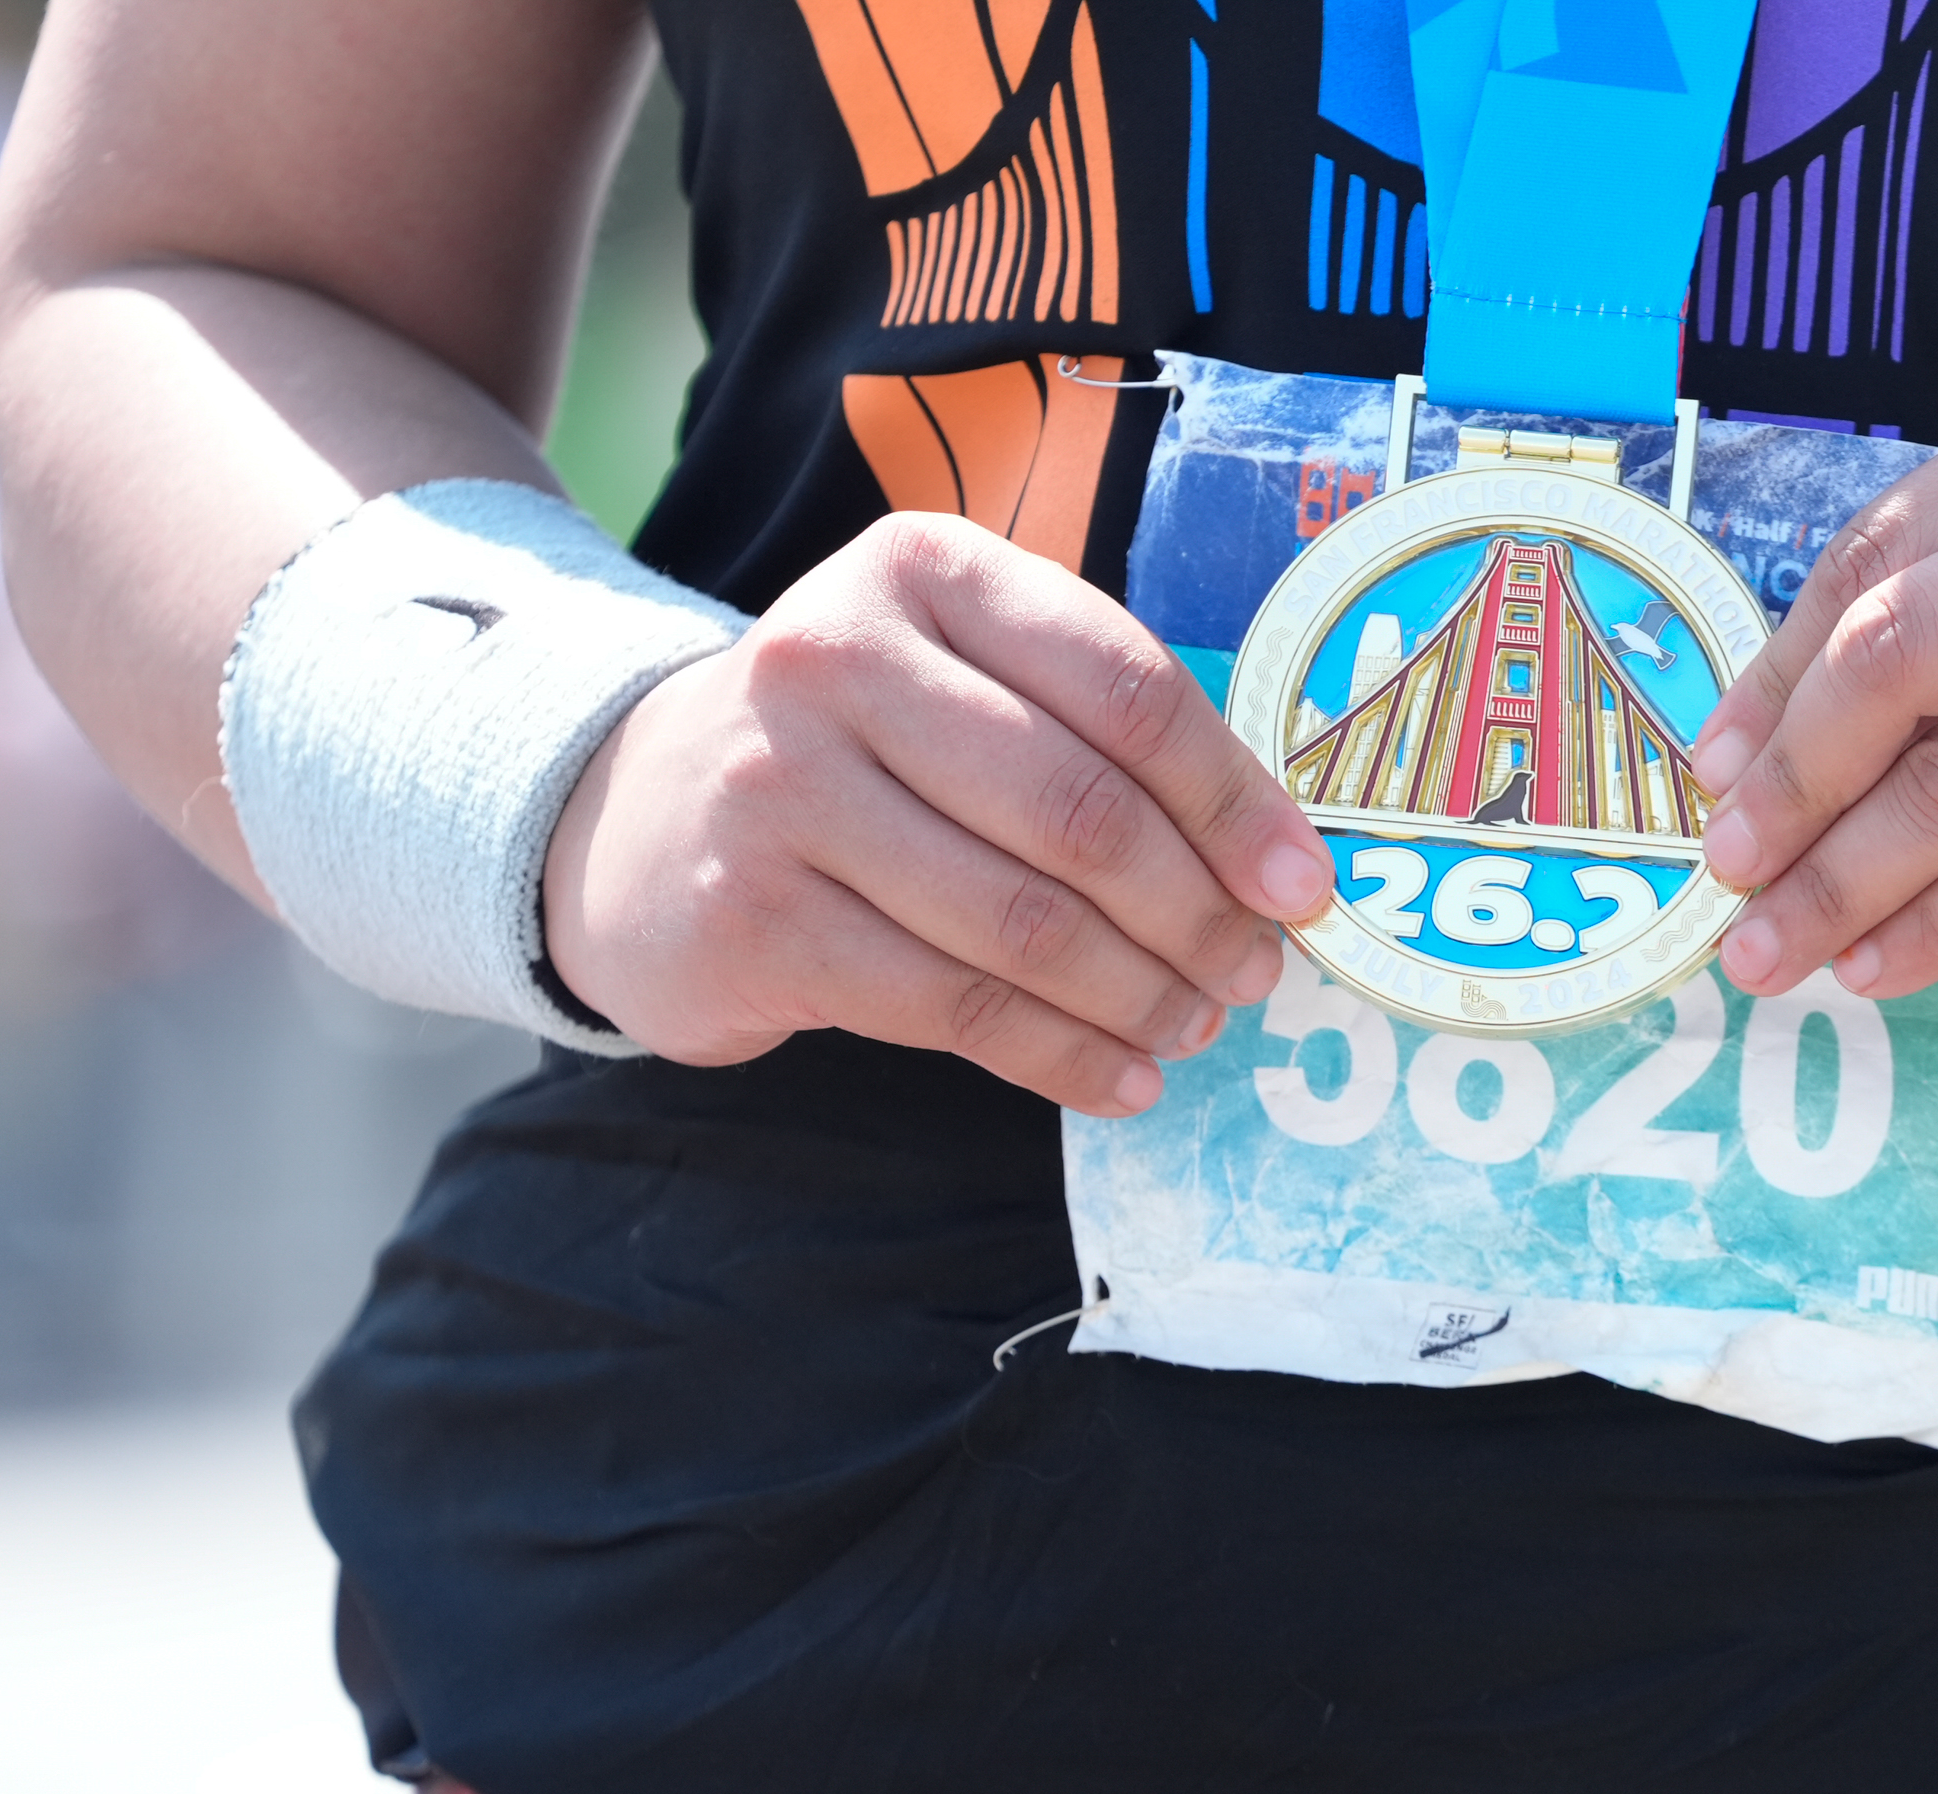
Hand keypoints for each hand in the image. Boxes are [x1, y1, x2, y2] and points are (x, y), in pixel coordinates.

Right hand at [541, 513, 1334, 1114]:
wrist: (636, 818)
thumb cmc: (860, 748)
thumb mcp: (960, 676)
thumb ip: (1095, 729)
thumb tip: (1273, 863)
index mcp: (926, 571)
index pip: (1123, 688)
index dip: (1230, 799)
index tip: (1300, 883)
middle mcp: (838, 660)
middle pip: (1078, 812)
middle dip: (1194, 912)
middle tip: (1253, 971)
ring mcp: (782, 790)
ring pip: (1022, 923)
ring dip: (1138, 994)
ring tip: (1196, 1024)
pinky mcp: (756, 917)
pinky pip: (953, 1006)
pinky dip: (1061, 1055)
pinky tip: (1122, 1077)